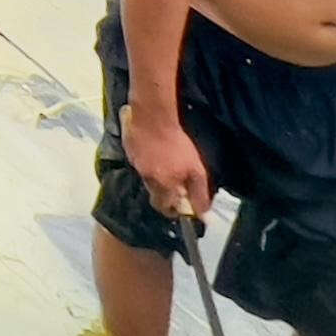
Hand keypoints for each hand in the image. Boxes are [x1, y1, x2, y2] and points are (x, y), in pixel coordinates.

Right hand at [119, 108, 213, 223]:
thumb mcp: (196, 171)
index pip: (165, 208)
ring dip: (157, 175)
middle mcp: (147, 180)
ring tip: (167, 162)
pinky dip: (148, 160)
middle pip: (154, 195)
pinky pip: (139, 162)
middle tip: (176, 185)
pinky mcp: (130, 152)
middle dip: (165, 194)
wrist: (153, 118)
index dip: (173, 209)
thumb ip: (200, 195)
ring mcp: (136, 165)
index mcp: (163, 186)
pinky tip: (156, 150)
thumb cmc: (177, 144)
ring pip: (147, 178)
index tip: (181, 204)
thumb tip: (205, 216)